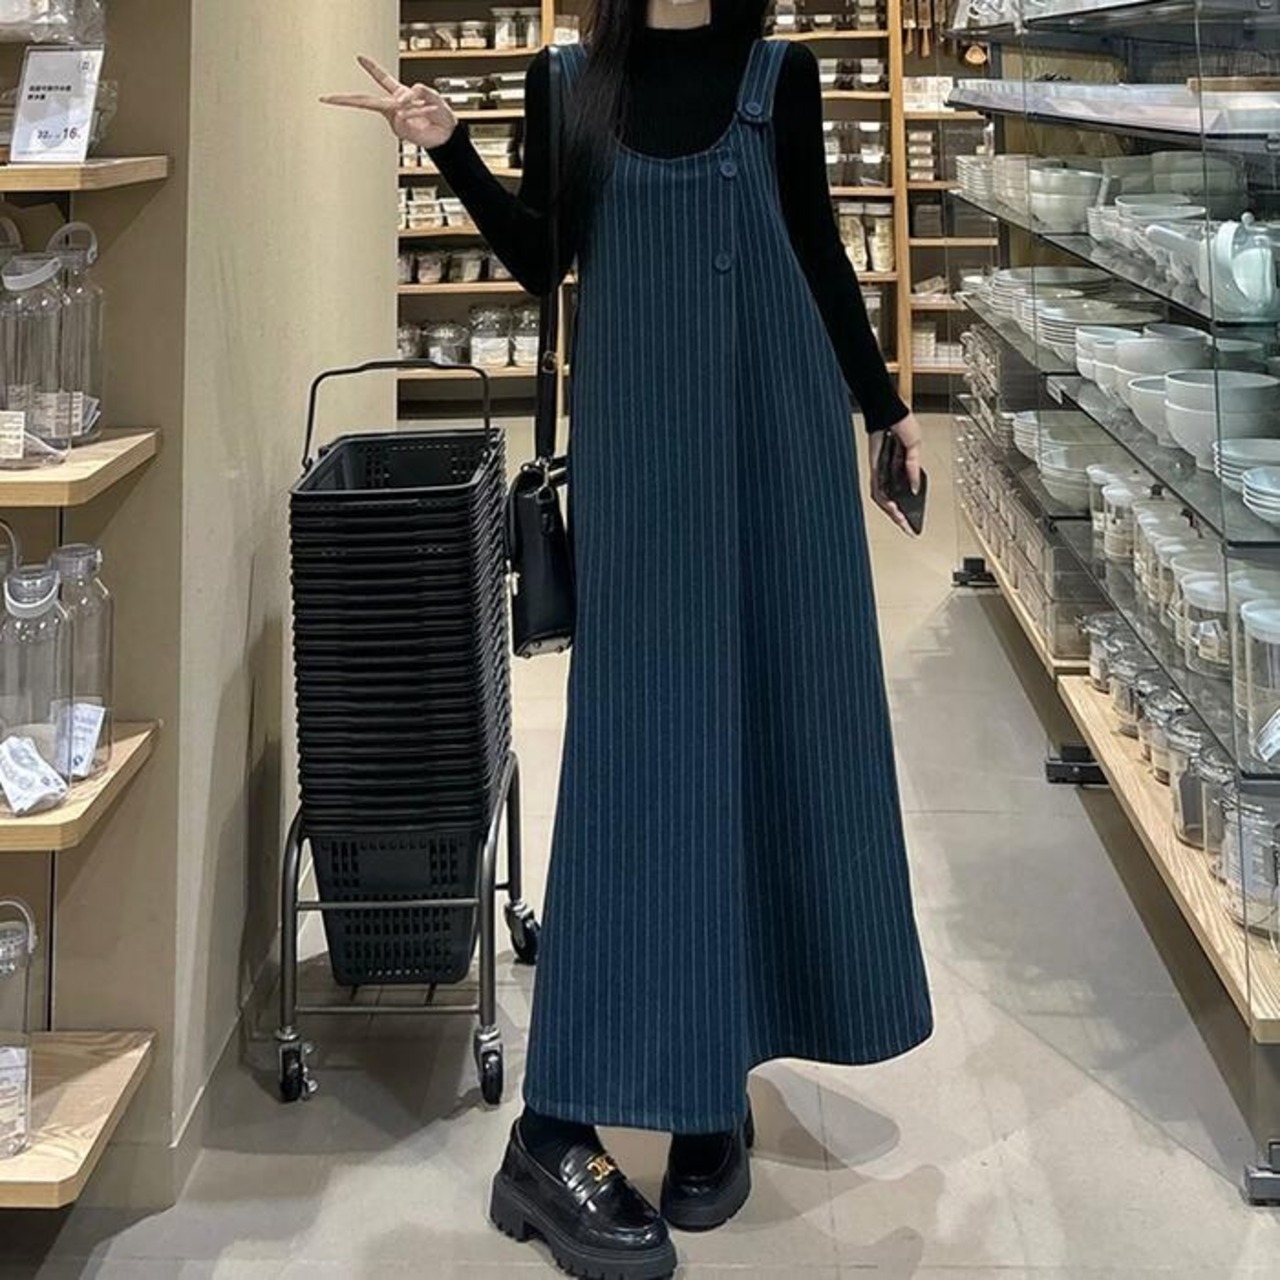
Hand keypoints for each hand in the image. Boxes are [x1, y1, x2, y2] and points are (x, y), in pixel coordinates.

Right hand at [321, 55, 456, 150]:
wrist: (447, 136)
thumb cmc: (441, 116)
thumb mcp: (434, 96)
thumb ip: (420, 91)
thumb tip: (405, 98)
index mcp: (399, 95)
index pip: (382, 79)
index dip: (371, 68)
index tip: (359, 57)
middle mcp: (394, 108)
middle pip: (365, 101)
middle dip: (345, 100)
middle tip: (328, 98)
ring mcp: (395, 120)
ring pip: (392, 105)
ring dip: (412, 105)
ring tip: (428, 107)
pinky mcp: (399, 130)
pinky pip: (403, 115)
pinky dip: (416, 112)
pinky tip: (426, 113)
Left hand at [869, 411, 923, 535]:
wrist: (889, 413)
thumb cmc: (901, 425)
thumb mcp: (915, 447)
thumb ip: (913, 469)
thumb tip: (915, 487)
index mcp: (902, 469)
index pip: (903, 494)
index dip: (908, 509)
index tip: (914, 522)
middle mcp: (890, 473)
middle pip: (892, 500)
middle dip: (900, 517)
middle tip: (908, 528)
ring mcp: (881, 472)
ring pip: (884, 498)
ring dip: (892, 511)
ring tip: (901, 520)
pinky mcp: (874, 468)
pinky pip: (876, 488)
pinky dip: (884, 498)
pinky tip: (892, 506)